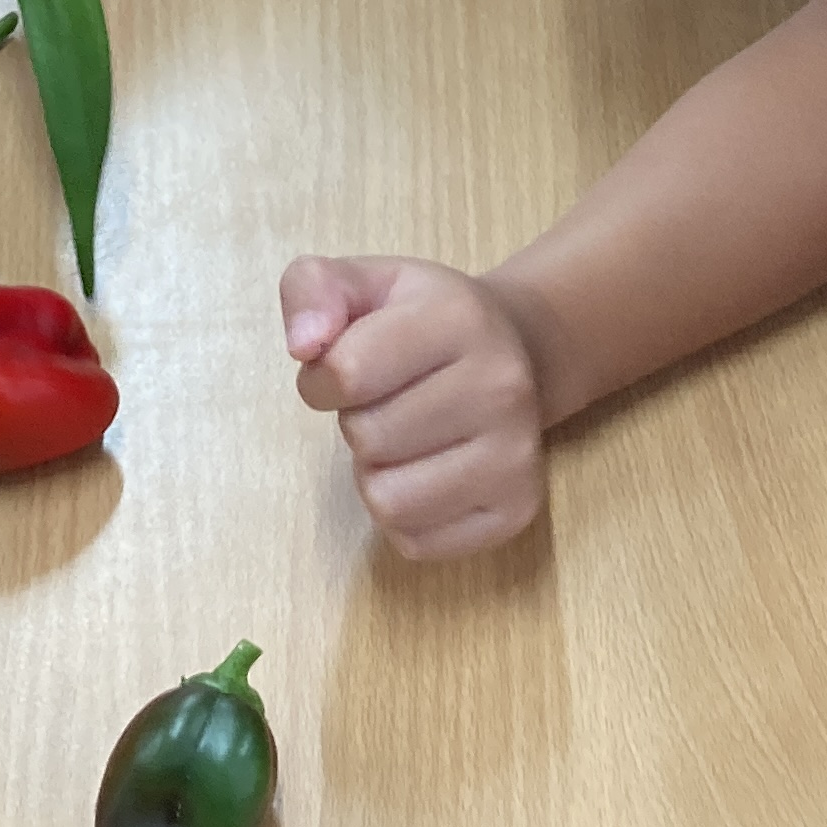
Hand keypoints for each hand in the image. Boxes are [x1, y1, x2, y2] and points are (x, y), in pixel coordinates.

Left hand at [278, 254, 547, 559]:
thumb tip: (303, 347)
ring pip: (388, 502)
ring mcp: (516, 455)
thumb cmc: (425, 319)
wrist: (522, 352)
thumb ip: (312, 290)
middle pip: (367, 440)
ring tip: (407, 438)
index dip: (323, 379)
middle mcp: (501, 387)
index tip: (342, 370)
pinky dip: (404, 517)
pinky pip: (416, 543)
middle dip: (359, 423)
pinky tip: (428, 472)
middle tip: (390, 402)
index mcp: (458, 319)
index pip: (346, 373)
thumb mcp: (366, 283)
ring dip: (378, 474)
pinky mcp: (517, 511)